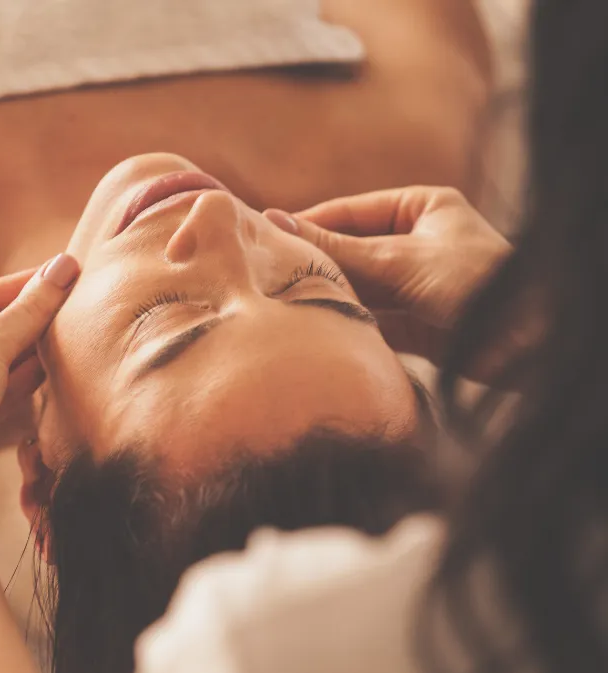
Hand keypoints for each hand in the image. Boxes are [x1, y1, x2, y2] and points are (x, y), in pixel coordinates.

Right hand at [265, 187, 511, 363]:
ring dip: (326, 295)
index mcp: (419, 207)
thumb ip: (337, 248)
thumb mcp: (399, 259)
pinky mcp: (412, 324)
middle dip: (314, 265)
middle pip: (348, 250)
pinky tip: (312, 326)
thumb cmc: (477, 282)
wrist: (528, 345)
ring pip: (355, 286)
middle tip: (265, 275)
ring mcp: (411, 285)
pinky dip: (343, 322)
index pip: (348, 212)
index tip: (264, 237)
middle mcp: (413, 242)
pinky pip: (366, 318)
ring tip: (280, 303)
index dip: (307, 225)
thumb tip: (275, 222)